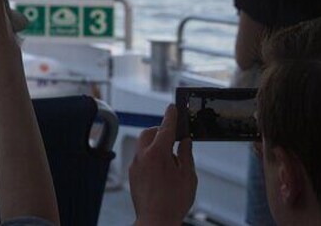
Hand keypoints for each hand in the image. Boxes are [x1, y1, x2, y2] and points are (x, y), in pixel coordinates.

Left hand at [129, 104, 196, 225]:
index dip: (171, 116)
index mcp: (158, 153)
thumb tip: (185, 141)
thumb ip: (186, 155)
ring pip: (143, 145)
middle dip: (160, 131)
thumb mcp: (188, 176)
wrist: (155, 220)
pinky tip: (161, 171)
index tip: (173, 107)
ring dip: (154, 144)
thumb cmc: (175, 201)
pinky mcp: (132, 174)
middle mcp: (143, 155)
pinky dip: (149, 157)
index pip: (166, 128)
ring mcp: (135, 165)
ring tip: (170, 159)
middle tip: (173, 138)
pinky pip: (140, 158)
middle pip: (149, 133)